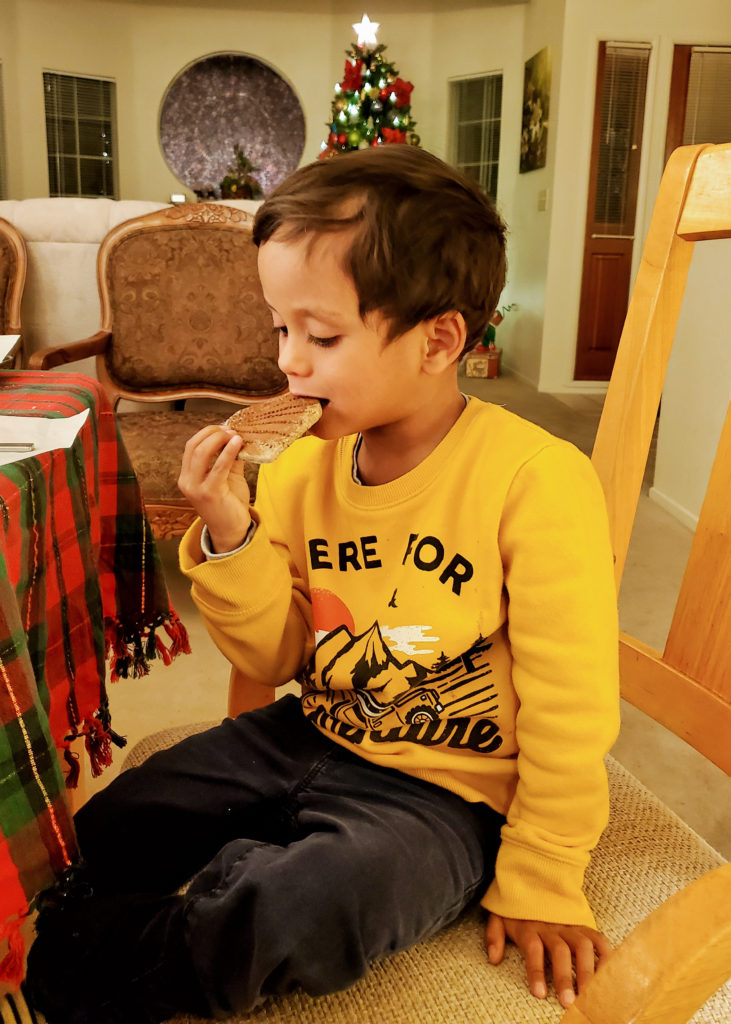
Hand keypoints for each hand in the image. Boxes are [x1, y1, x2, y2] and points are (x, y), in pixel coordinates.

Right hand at [178, 425, 251, 552]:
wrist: (232, 531)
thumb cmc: (229, 504)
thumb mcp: (228, 477)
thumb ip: (230, 458)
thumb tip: (238, 437)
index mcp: (187, 476)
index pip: (191, 446)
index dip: (207, 433)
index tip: (225, 428)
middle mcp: (186, 481)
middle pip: (194, 446)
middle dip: (213, 433)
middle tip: (231, 430)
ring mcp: (195, 488)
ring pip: (201, 453)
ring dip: (219, 439)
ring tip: (235, 435)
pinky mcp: (209, 493)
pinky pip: (218, 467)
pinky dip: (228, 452)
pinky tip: (238, 443)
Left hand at [485, 913, 611, 1007]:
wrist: (534, 876)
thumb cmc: (517, 907)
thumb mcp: (499, 916)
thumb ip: (494, 935)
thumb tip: (494, 958)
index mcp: (530, 927)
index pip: (533, 949)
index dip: (536, 971)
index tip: (540, 994)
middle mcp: (552, 926)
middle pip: (560, 950)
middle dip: (565, 977)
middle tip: (568, 1001)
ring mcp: (570, 925)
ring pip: (582, 946)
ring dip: (587, 971)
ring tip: (589, 994)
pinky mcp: (583, 925)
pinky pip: (598, 938)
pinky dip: (605, 955)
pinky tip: (607, 974)